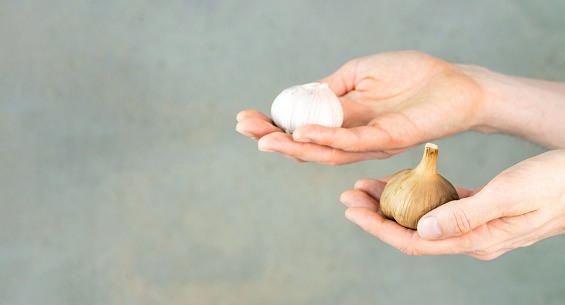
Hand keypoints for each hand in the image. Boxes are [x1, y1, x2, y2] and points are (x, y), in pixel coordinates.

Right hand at [236, 51, 485, 164]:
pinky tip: (302, 133)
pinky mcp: (387, 139)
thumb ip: (330, 88)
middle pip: (305, 144)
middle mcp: (350, 136)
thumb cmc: (411, 76)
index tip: (245, 118)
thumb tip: (300, 95)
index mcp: (342, 119)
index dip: (272, 124)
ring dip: (291, 146)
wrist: (454, 84)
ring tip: (263, 140)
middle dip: (273, 138)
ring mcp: (367, 142)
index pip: (300, 126)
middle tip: (245, 130)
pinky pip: (351, 142)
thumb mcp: (360, 73)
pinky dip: (325, 138)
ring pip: (323, 150)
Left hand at [340, 149, 564, 259]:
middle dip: (376, 214)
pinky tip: (406, 180)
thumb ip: (466, 215)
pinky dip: (419, 193)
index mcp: (474, 240)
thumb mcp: (510, 196)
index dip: (377, 228)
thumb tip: (422, 231)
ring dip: (394, 202)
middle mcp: (471, 238)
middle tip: (349, 194)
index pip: (413, 242)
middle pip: (411, 231)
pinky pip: (441, 205)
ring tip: (367, 186)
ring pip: (422, 217)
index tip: (351, 211)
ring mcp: (476, 225)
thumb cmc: (553, 184)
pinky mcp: (481, 210)